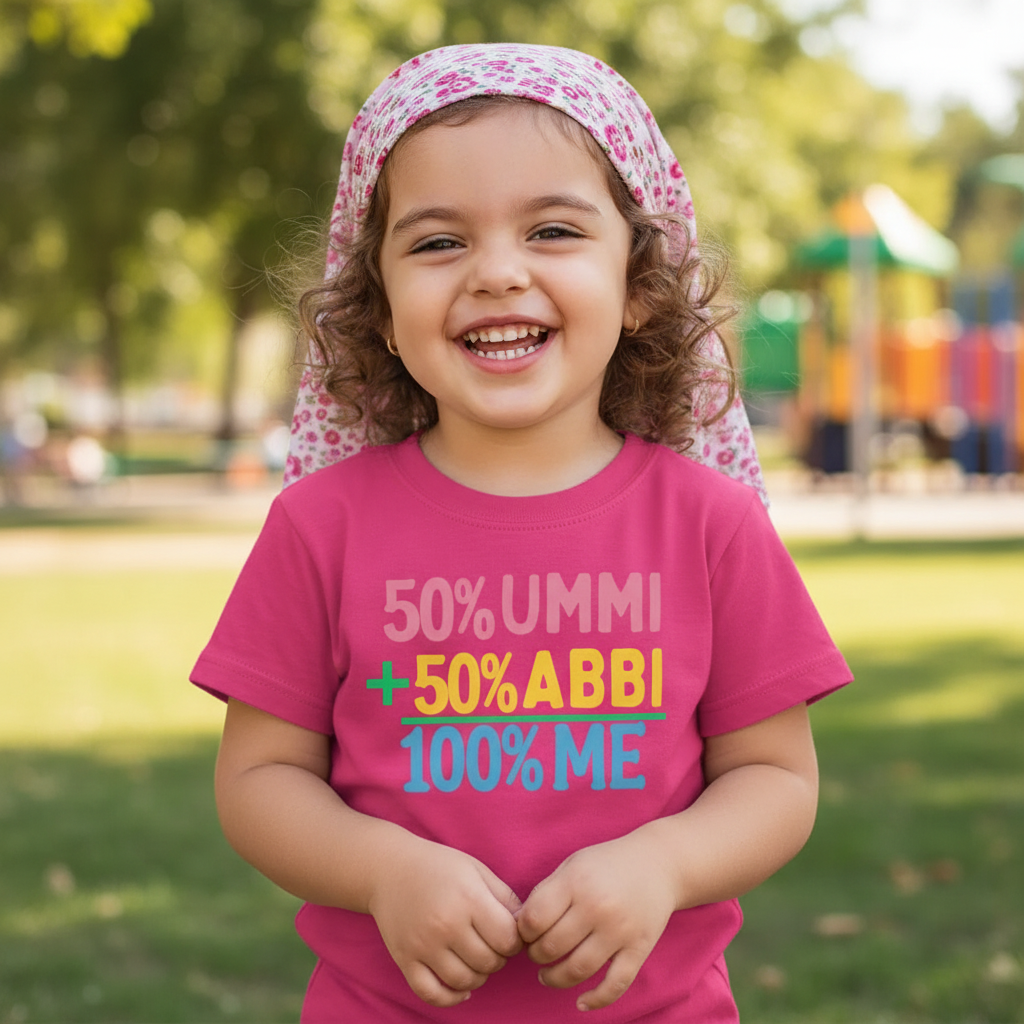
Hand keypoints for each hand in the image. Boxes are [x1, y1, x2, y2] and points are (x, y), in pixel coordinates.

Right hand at [368, 836, 523, 1006]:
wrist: (389, 868)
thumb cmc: (439, 866)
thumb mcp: (476, 869)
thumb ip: (504, 897)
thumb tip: (526, 927)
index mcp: (468, 898)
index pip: (508, 939)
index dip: (515, 940)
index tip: (508, 932)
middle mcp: (445, 924)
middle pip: (489, 962)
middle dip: (498, 957)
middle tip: (492, 943)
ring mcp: (423, 945)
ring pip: (465, 982)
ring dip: (479, 976)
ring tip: (476, 958)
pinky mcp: (405, 960)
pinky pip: (432, 994)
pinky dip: (451, 997)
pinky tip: (461, 987)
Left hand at [516, 831, 674, 1010]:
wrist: (657, 864)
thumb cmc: (607, 864)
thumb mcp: (573, 865)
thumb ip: (547, 892)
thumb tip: (519, 926)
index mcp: (576, 882)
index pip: (534, 918)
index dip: (522, 931)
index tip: (525, 932)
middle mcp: (597, 907)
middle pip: (552, 946)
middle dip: (535, 954)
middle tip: (535, 952)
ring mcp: (620, 931)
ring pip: (578, 969)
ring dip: (555, 978)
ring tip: (546, 975)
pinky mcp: (639, 949)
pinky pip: (615, 984)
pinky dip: (597, 1000)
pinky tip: (580, 1002)